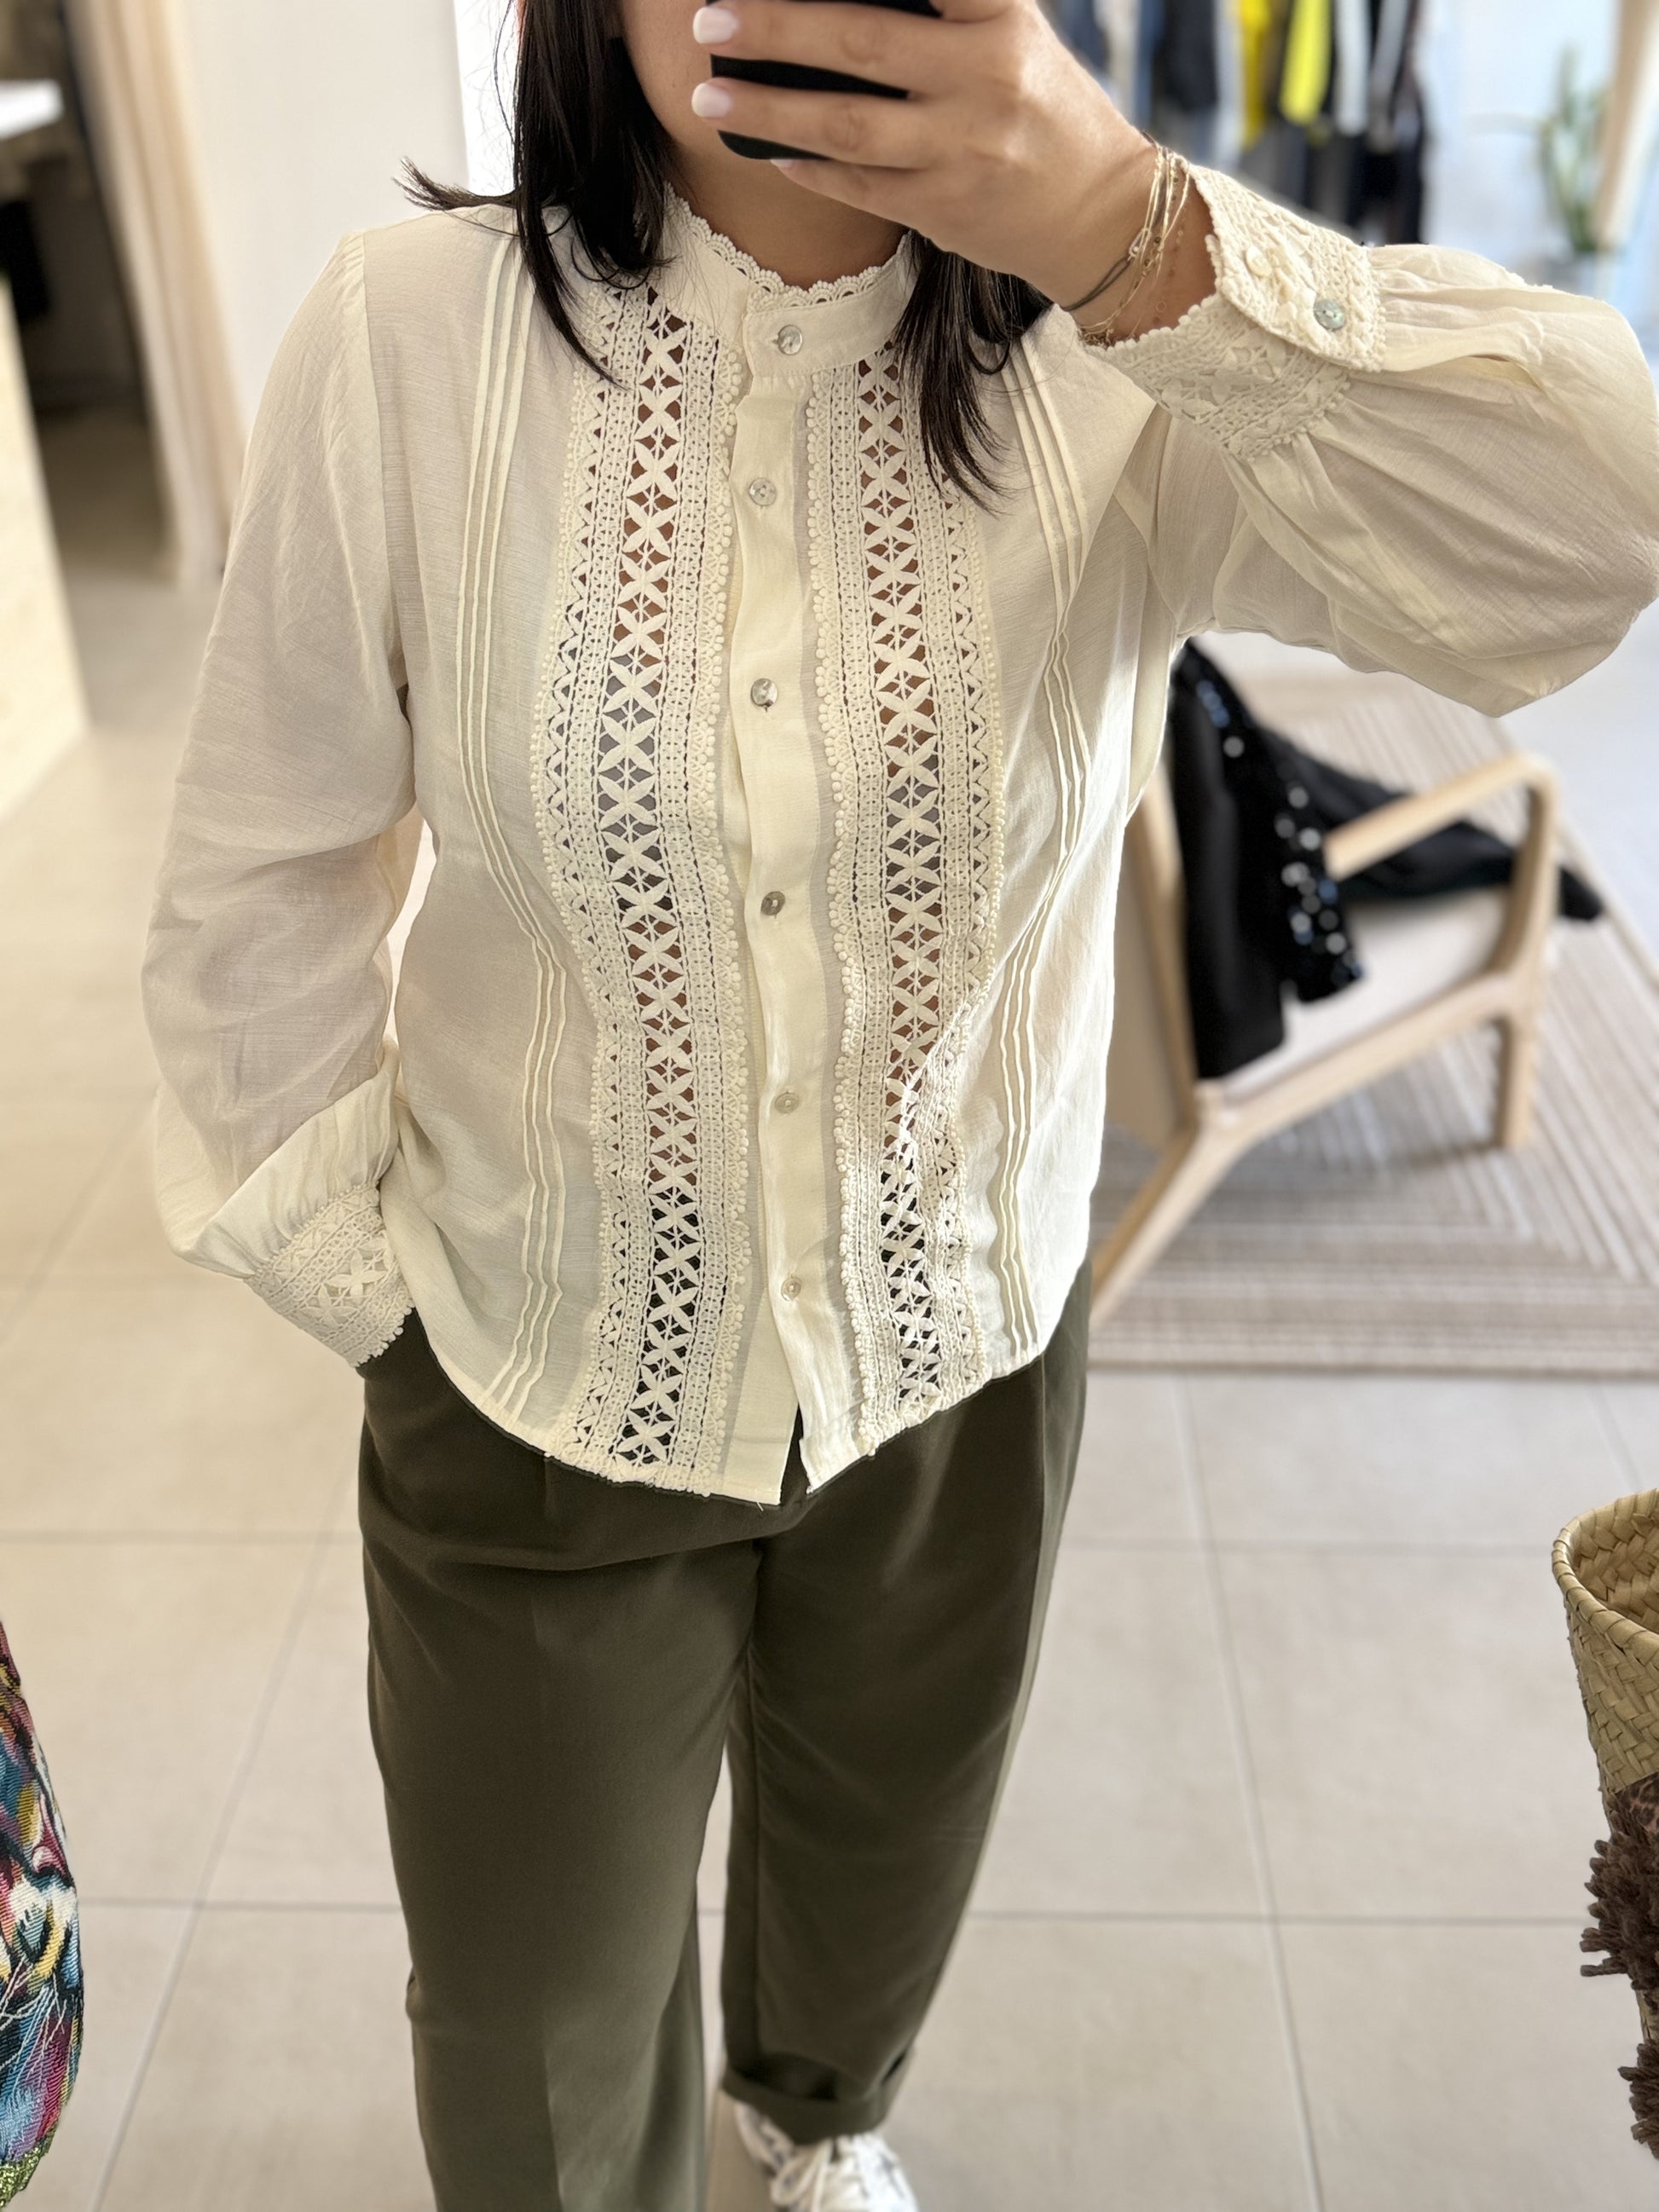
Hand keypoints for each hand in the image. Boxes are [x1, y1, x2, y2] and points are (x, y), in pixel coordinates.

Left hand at [687, 0, 1164, 311]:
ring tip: (710, 95)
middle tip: (711, 19)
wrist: (1097, 213)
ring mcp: (961, 151)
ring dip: (768, 110)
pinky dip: (804, 164)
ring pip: (846, 126)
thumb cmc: (1039, 108)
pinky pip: (857, 185)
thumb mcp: (1011, 35)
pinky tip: (765, 147)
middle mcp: (984, 80)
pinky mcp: (944, 208)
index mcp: (1001, 19)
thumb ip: (941, 10)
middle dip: (776, 28)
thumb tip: (832, 0)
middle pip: (861, 42)